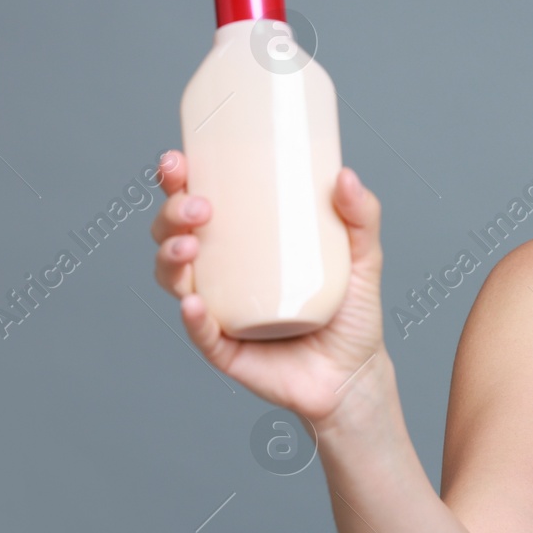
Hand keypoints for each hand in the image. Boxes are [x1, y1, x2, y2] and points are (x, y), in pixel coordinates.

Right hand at [149, 151, 389, 428]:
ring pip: (173, 279)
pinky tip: (194, 301)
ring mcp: (217, 311)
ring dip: (169, 258)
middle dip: (171, 215)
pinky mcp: (224, 349)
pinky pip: (200, 332)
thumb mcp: (363, 258)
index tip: (178, 159)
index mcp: (241, 243)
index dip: (176, 180)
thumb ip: (362, 216)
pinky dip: (192, 316)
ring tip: (189, 247)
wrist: (356, 373)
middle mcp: (220, 274)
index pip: (197, 203)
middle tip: (200, 207)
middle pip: (173, 235)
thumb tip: (345, 176)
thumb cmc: (352, 313)